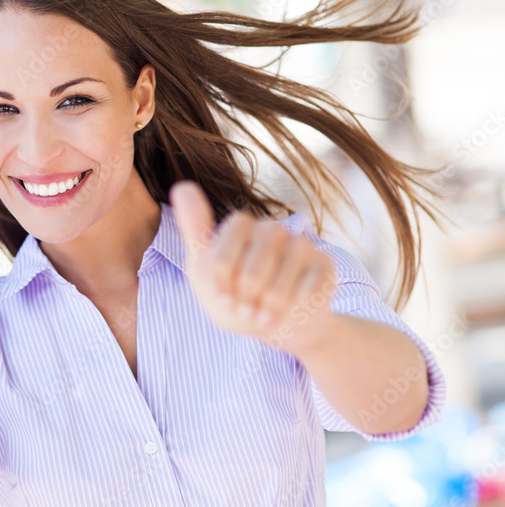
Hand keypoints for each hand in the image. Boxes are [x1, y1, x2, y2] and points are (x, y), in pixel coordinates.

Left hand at [170, 181, 336, 354]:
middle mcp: (272, 229)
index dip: (220, 285)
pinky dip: (293, 308)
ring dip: (267, 308)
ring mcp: (301, 245)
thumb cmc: (231, 294)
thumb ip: (194, 230)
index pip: (222, 258)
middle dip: (244, 301)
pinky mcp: (324, 264)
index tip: (220, 294)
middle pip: (252, 273)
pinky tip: (288, 310)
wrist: (272, 321)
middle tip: (243, 309)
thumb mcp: (203, 268)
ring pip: (281, 283)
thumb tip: (182, 185)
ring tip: (262, 314)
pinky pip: (308, 290)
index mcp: (240, 226)